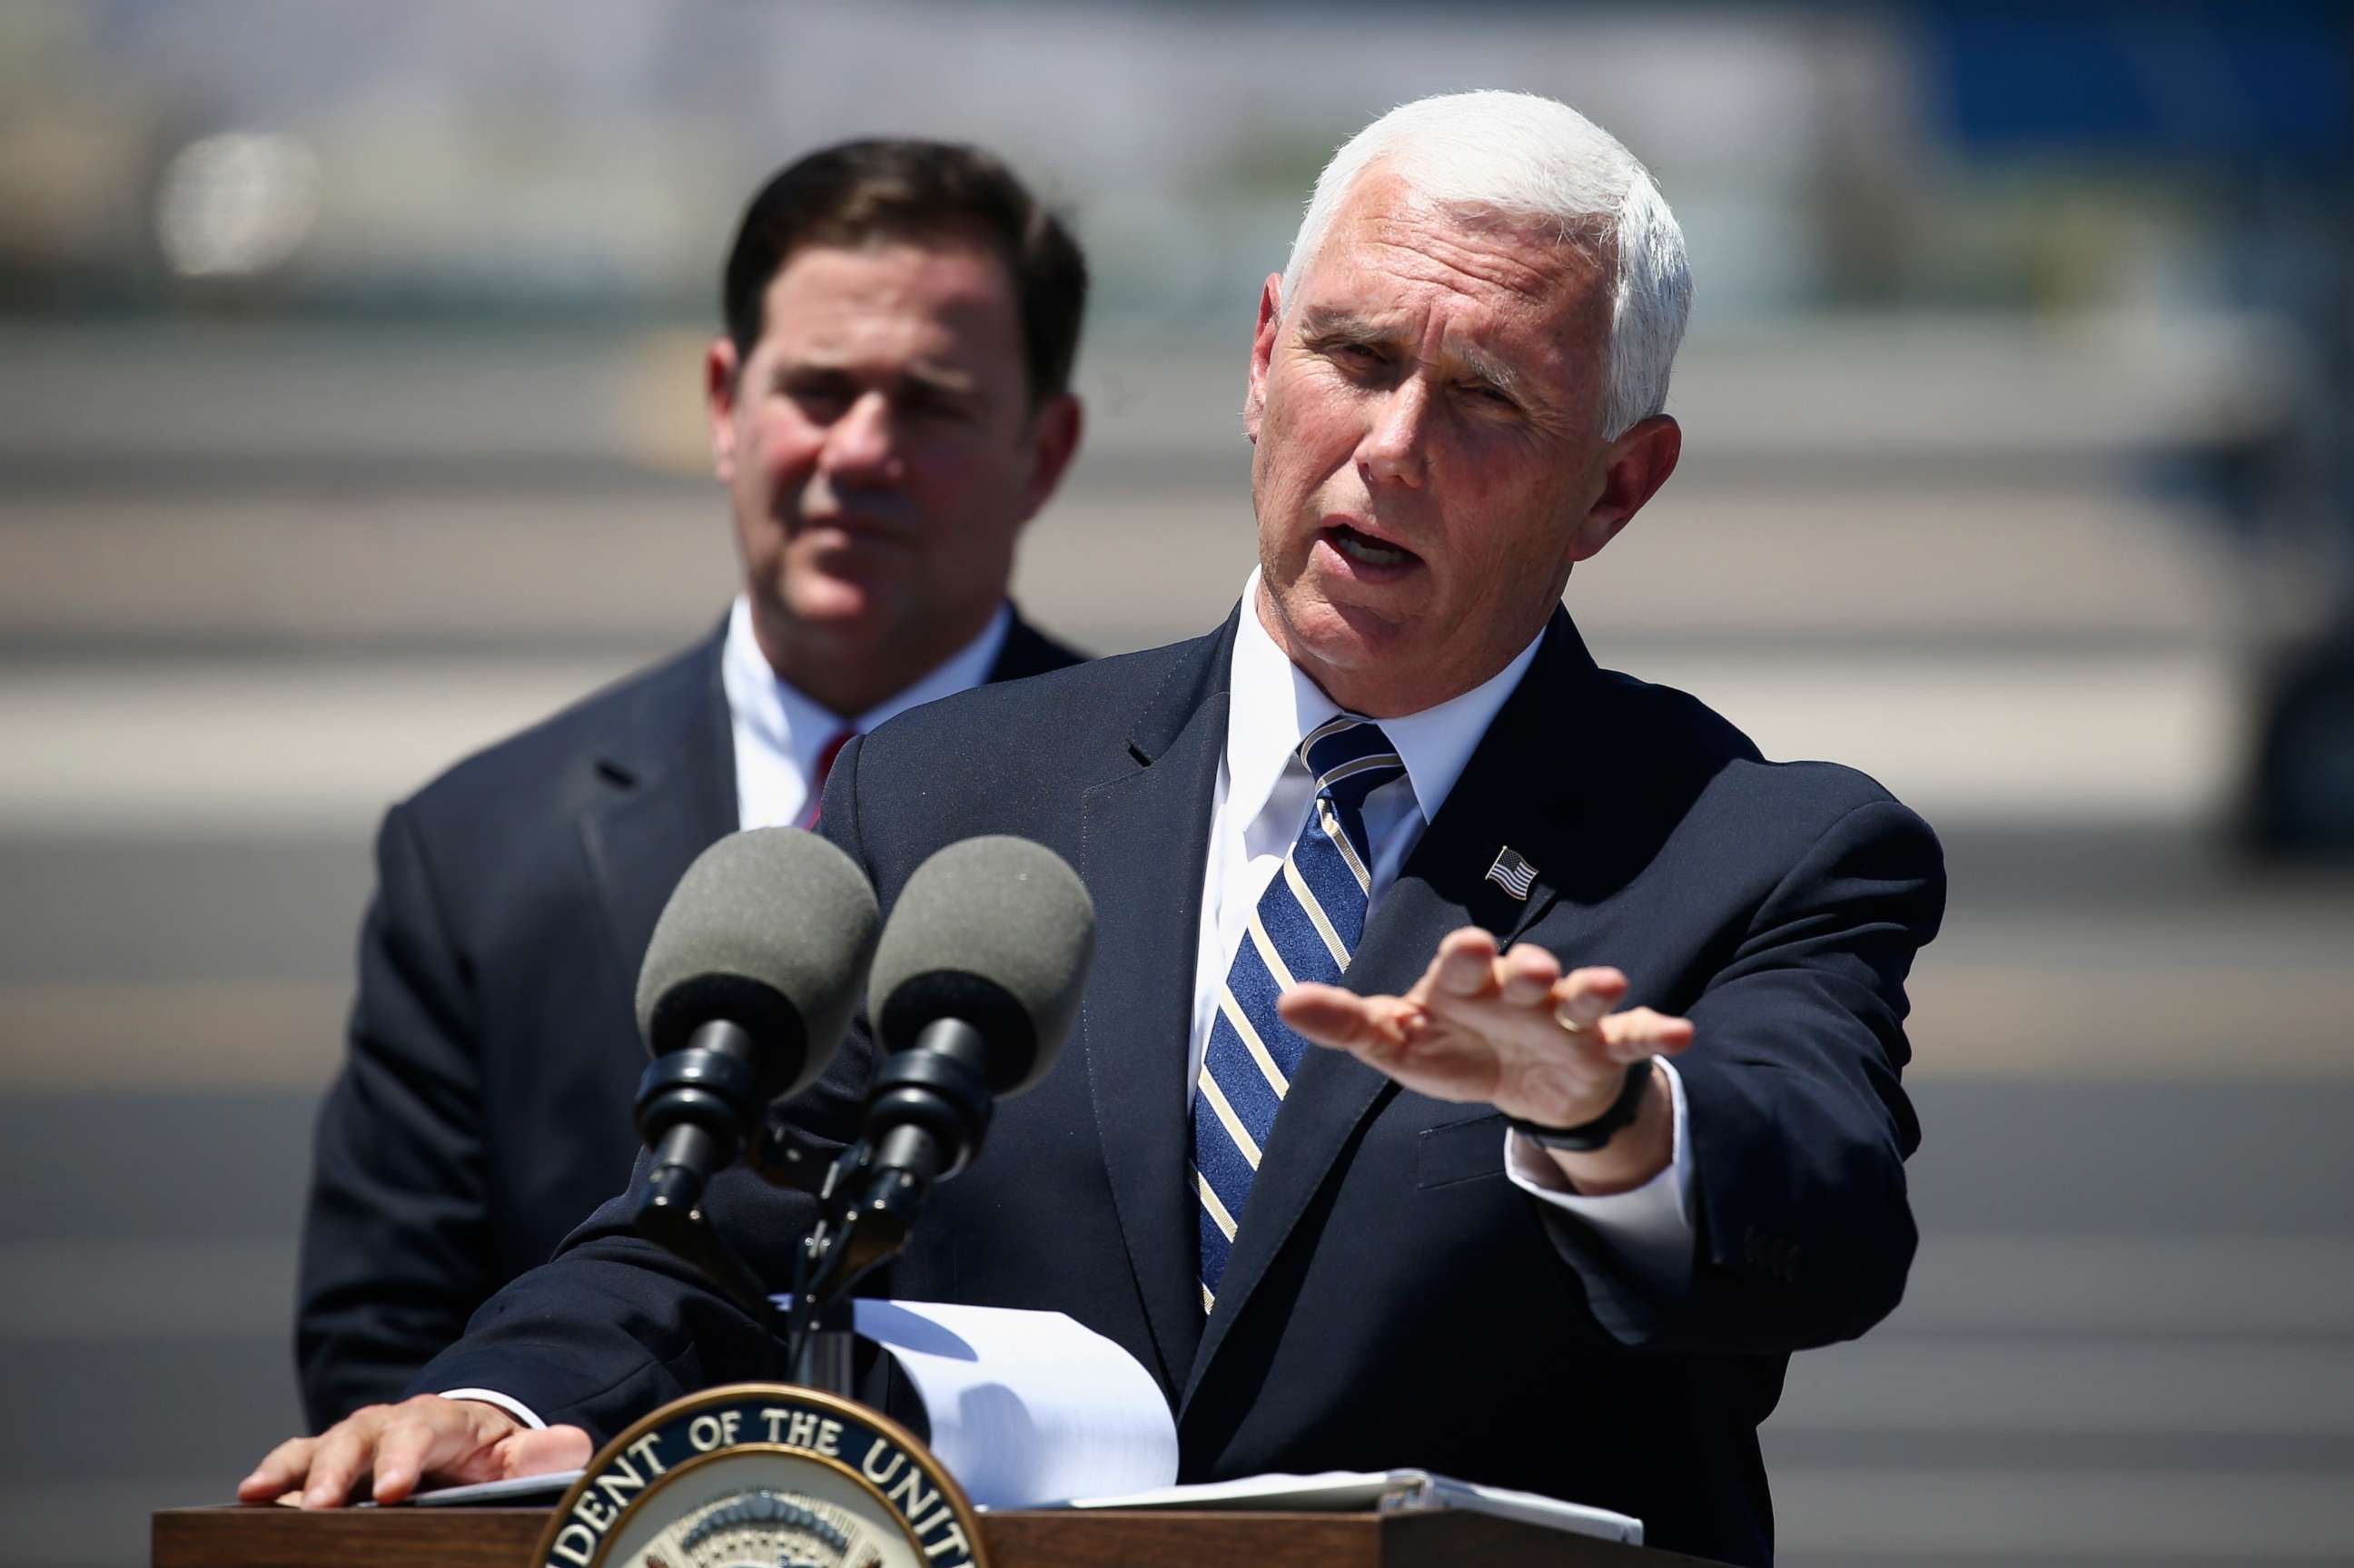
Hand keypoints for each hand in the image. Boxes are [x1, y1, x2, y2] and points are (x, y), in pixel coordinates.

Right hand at [237, 1395, 592, 1507]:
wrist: (469, 1440)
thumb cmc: (495, 1455)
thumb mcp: (524, 1453)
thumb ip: (544, 1453)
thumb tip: (570, 1445)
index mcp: (444, 1420)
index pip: (423, 1432)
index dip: (406, 1458)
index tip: (395, 1490)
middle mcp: (392, 1423)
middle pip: (360, 1436)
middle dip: (338, 1470)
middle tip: (319, 1507)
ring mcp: (357, 1441)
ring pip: (320, 1445)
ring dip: (291, 1468)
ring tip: (258, 1494)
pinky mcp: (331, 1463)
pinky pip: (298, 1463)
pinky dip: (274, 1476)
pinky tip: (248, 1501)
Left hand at [1277, 927, 1692, 1190]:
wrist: (1525, 1084)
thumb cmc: (1455, 1048)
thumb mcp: (1398, 1043)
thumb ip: (1346, 1024)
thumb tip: (1283, 1001)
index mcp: (1465, 987)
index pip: (1460, 967)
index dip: (1463, 959)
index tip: (1465, 946)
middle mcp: (1518, 992)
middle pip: (1525, 975)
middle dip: (1529, 971)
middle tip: (1530, 970)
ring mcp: (1565, 1018)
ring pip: (1580, 997)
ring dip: (1591, 990)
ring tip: (1604, 986)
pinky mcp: (1603, 1048)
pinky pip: (1633, 1037)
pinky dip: (1655, 1032)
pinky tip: (1679, 1032)